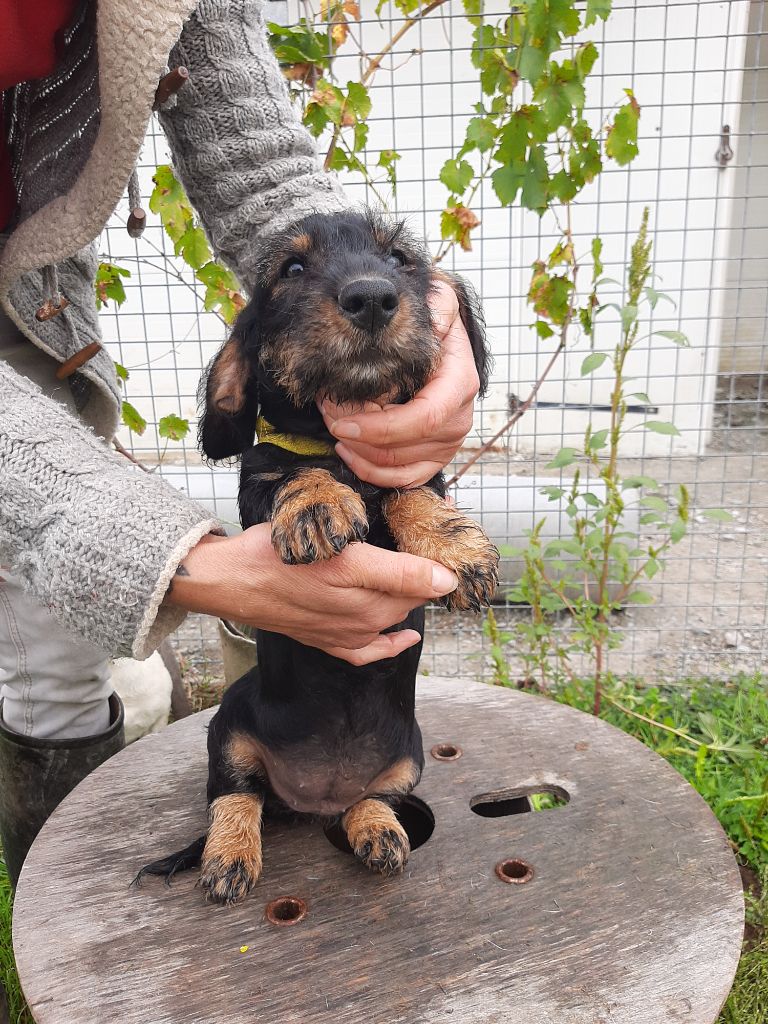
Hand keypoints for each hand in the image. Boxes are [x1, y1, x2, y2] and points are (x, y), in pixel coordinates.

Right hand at [164, 528, 457, 665]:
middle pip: (410, 596)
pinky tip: (404, 636)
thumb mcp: (342, 551)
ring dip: (408, 596)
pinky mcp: (329, 641)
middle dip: (425, 572)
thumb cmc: (277, 554)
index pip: (424, 578)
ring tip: (414, 571)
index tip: (449, 531)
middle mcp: (362, 617)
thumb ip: (399, 571)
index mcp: (368, 591)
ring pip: (393, 615)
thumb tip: (445, 583)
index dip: (440, 557)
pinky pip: (369, 650)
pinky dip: (391, 643)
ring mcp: (346, 633)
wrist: (231, 580)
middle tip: (426, 540)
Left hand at [319, 279, 478, 487]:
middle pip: (404, 447)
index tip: (342, 422)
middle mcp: (459, 419)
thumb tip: (431, 314)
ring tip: (334, 424)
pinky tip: (348, 450)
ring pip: (397, 466)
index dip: (380, 428)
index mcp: (460, 385)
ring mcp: (448, 443)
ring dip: (357, 450)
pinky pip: (403, 480)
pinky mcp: (435, 458)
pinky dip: (371, 472)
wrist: (443, 345)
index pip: (424, 419)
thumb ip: (438, 304)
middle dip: (358, 437)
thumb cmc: (434, 324)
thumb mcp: (440, 303)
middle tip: (328, 415)